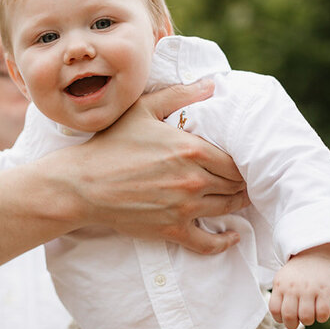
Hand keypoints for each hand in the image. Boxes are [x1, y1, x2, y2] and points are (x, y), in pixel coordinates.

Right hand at [74, 79, 249, 254]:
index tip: (243, 160)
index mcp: (193, 150)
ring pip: (226, 208)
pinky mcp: (172, 230)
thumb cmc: (111, 144)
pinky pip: (208, 243)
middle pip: (235, 184)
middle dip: (242, 181)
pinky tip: (233, 235)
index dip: (243, 161)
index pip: (236, 160)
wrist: (83, 184)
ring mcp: (185, 208)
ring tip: (240, 198)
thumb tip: (211, 85)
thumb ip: (180, 95)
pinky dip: (224, 241)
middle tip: (245, 179)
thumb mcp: (143, 110)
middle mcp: (194, 180)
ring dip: (237, 204)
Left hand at [269, 243, 329, 328]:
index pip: (275, 310)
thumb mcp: (283, 280)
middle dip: (293, 325)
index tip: (286, 316)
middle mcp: (293, 287)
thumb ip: (281, 297)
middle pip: (289, 316)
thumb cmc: (298, 274)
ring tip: (310, 314)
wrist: (316, 254)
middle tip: (298, 320)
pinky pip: (323, 313)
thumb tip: (283, 320)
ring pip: (306, 317)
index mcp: (280, 285)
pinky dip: (322, 317)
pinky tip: (321, 311)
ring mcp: (309, 289)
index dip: (280, 319)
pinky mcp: (325, 290)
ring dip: (308, 321)